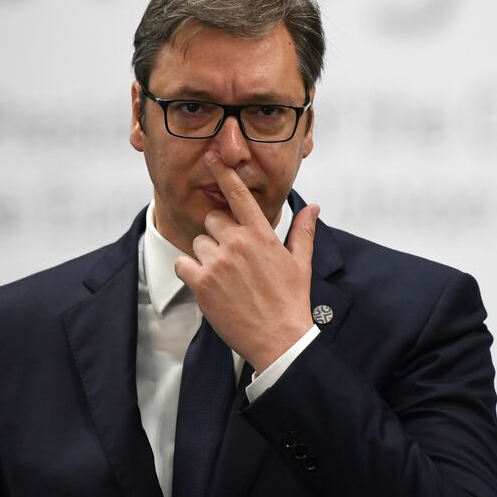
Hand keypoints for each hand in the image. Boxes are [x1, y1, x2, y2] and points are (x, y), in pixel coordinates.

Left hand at [174, 150, 319, 371]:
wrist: (279, 339)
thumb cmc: (291, 301)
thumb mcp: (301, 263)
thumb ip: (302, 231)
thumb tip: (313, 206)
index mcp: (262, 235)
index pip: (239, 195)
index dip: (224, 174)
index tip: (213, 157)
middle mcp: (238, 243)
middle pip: (213, 219)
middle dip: (218, 234)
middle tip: (232, 258)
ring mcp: (218, 262)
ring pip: (198, 242)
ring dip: (206, 256)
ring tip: (224, 278)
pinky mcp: (202, 282)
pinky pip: (183, 264)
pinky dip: (190, 272)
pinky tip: (207, 285)